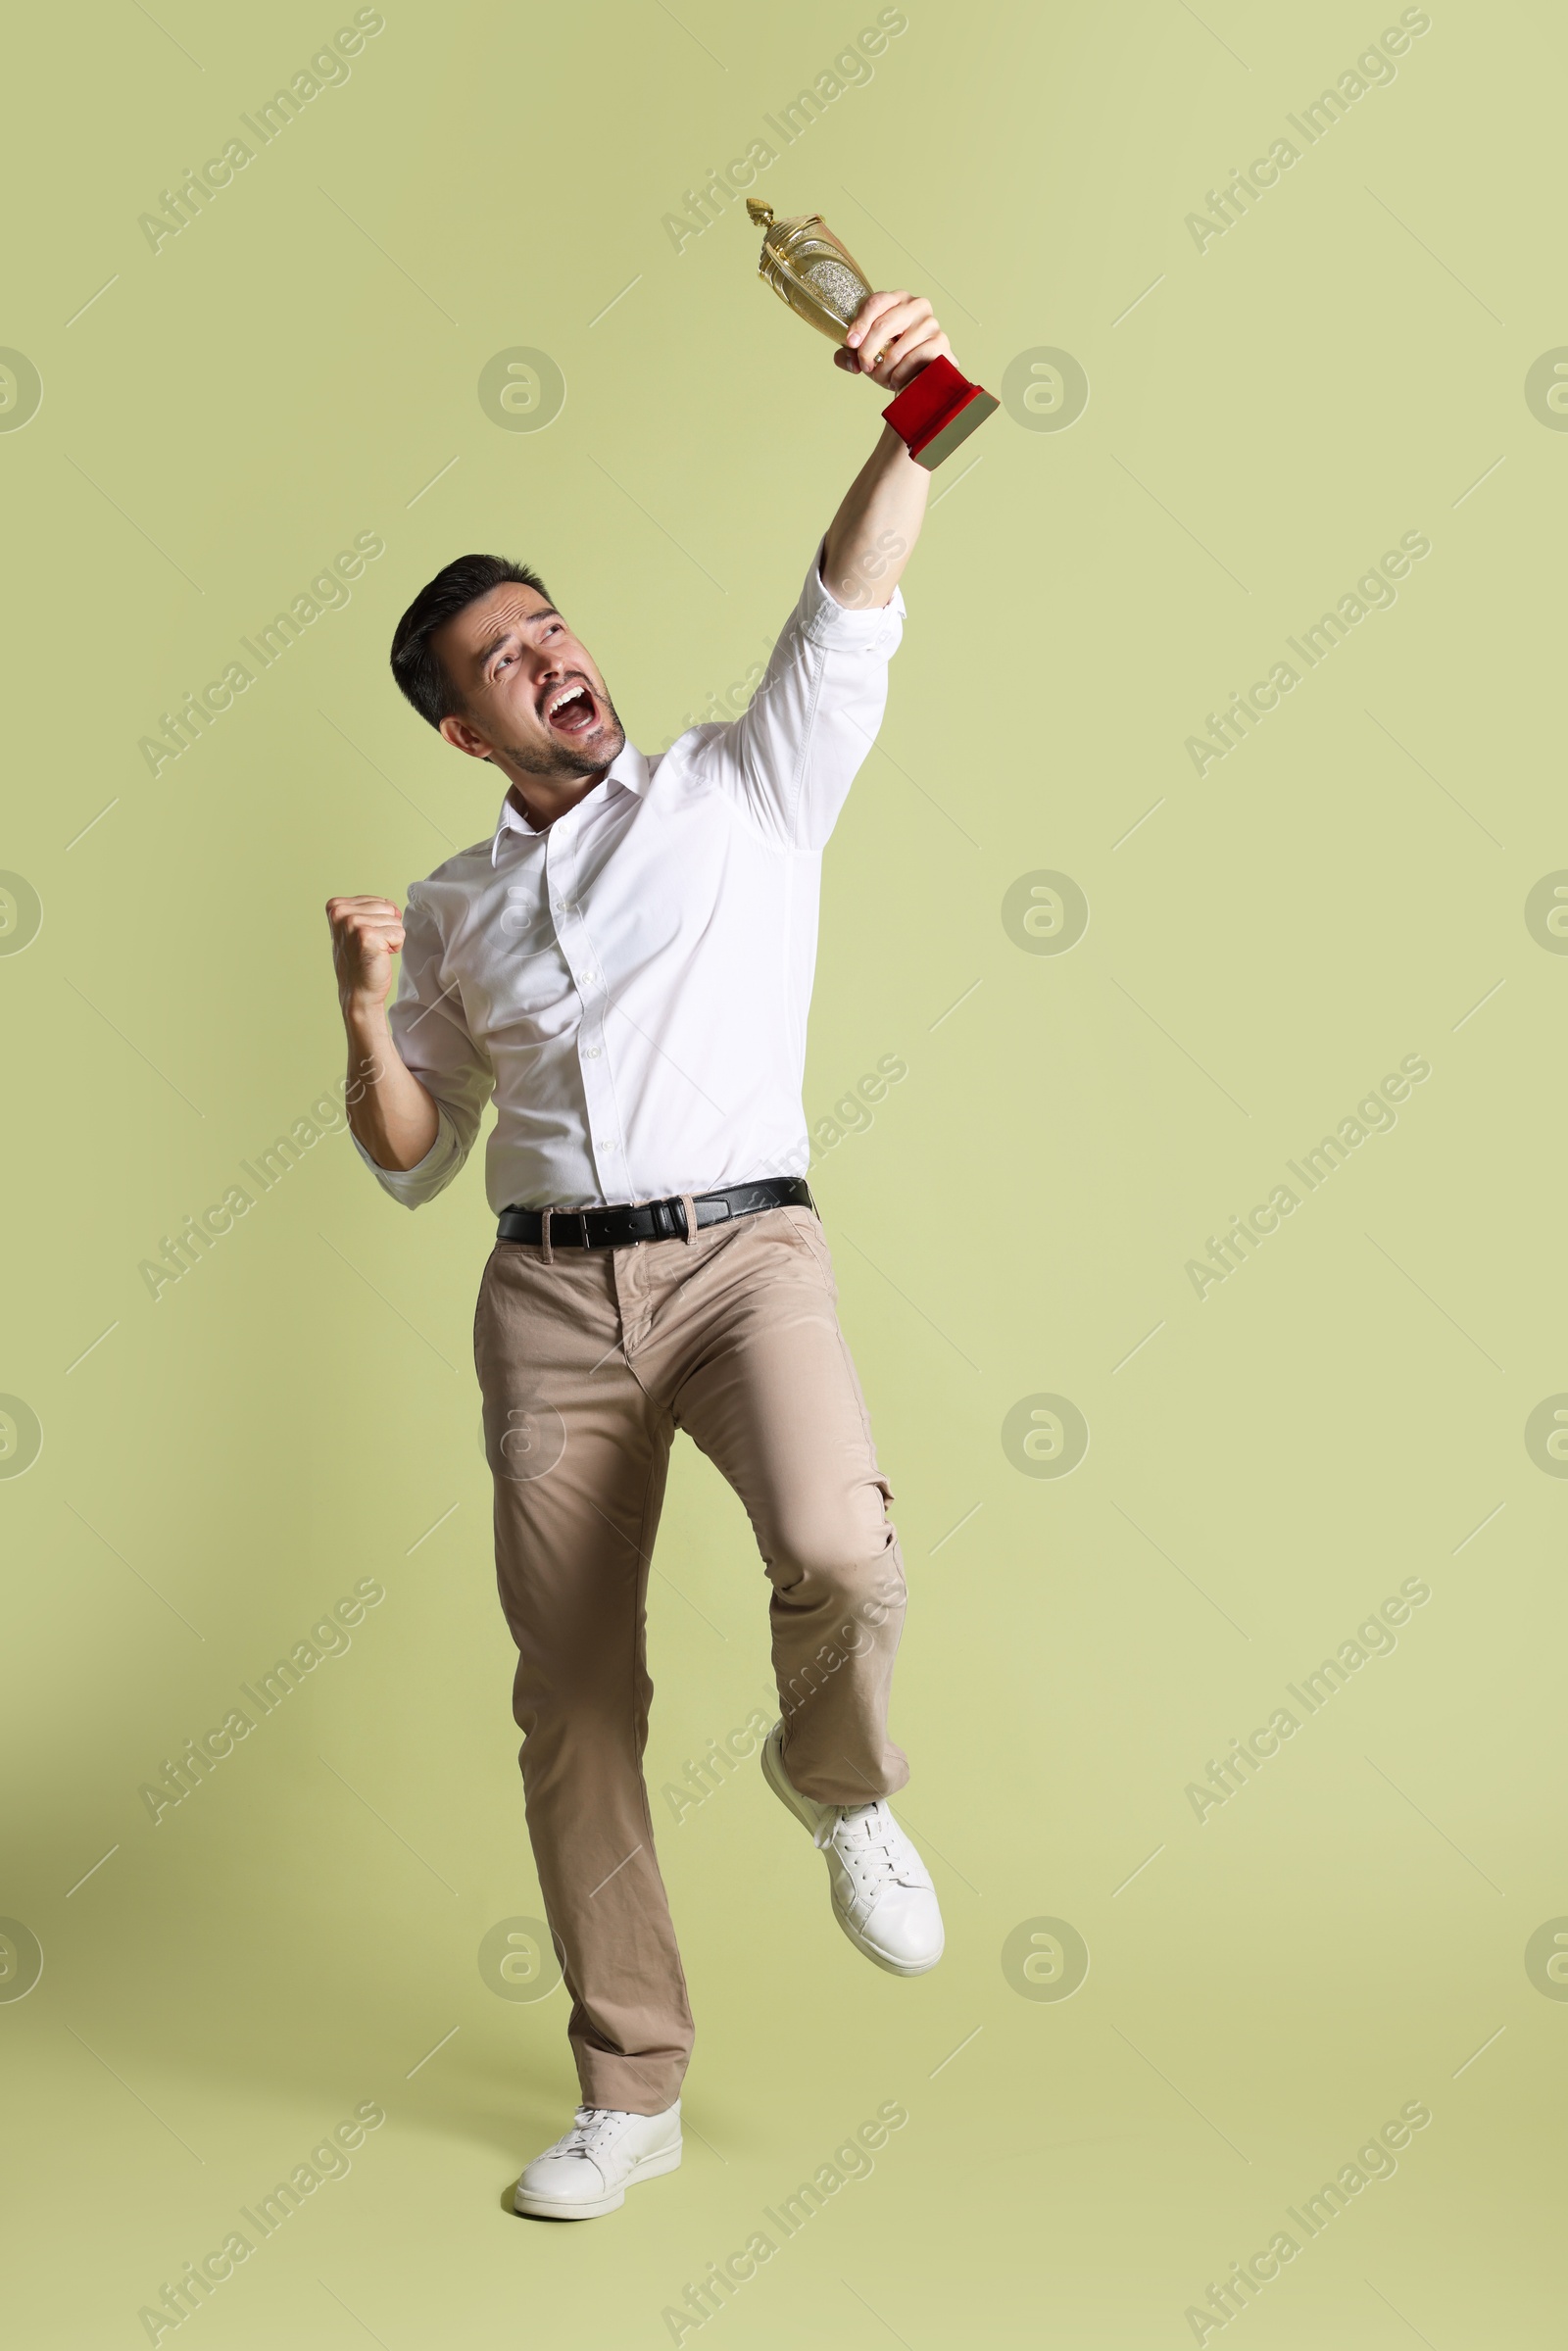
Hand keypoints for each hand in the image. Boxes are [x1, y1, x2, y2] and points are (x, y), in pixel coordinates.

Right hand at [326, 894, 403, 1013]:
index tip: (364, 938)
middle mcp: (341, 913)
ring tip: (374, 950)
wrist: (358, 991)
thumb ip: (370, 910)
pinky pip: (399, 933)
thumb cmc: (360, 960)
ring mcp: (353, 924)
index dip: (379, 921)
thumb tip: (392, 906)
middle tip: (370, 946)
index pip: (379, 900)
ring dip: (390, 938)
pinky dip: (395, 947)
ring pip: (395, 920)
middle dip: (386, 928)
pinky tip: (379, 956)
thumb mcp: (356, 927)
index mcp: (335, 906)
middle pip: (388, 908)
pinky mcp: (367, 937)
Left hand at [834, 291, 951, 391]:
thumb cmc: (893, 360)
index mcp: (896, 300)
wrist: (922, 376)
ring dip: (885, 370)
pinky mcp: (940, 342)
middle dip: (868, 351)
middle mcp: (916, 305)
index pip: (875, 303)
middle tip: (865, 366)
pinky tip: (898, 381)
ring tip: (884, 378)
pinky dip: (901, 374)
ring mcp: (930, 322)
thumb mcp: (867, 354)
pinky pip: (914, 359)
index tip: (851, 343)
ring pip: (897, 349)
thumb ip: (848, 356)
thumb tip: (849, 362)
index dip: (860, 323)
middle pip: (883, 325)